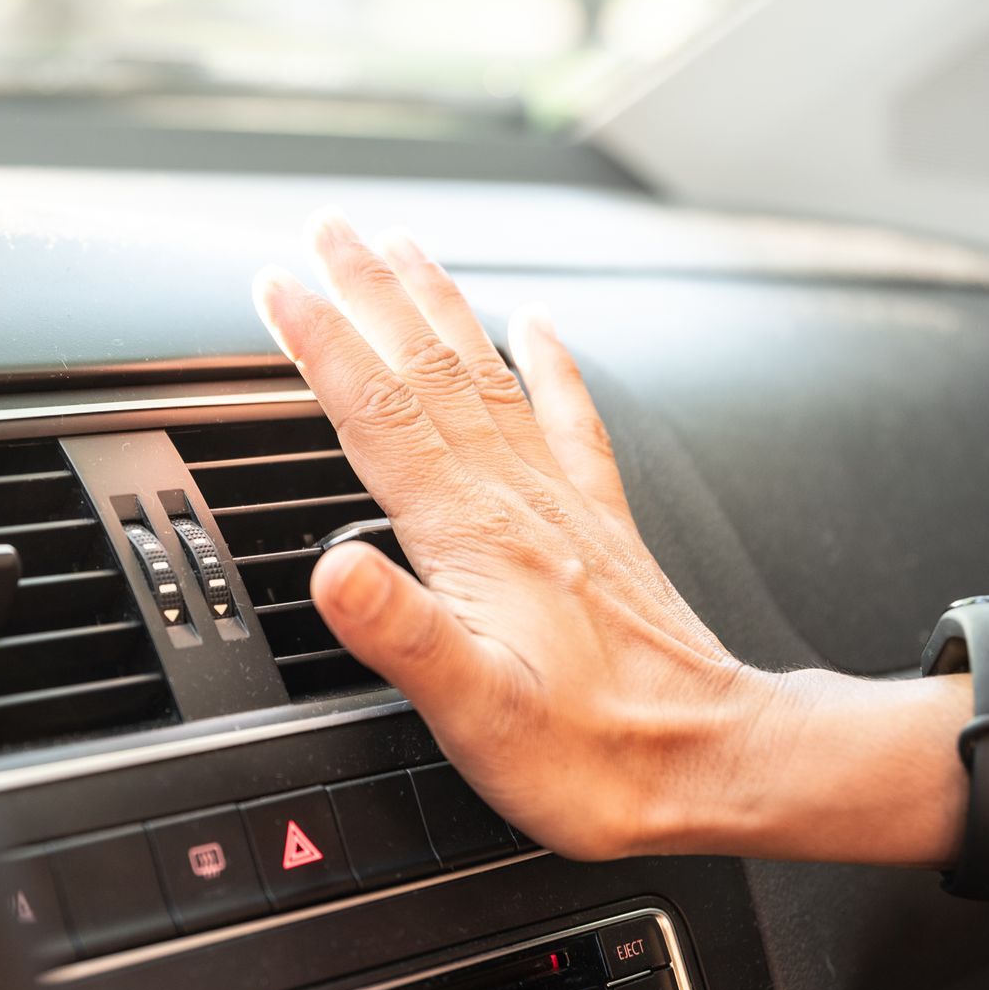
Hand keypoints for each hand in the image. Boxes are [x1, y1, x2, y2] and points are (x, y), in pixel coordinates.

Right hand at [252, 214, 786, 859]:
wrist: (712, 763)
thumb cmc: (594, 755)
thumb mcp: (478, 713)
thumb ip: (402, 634)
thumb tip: (331, 570)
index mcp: (475, 534)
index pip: (377, 412)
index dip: (319, 343)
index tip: (276, 285)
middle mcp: (517, 498)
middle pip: (425, 367)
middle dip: (368, 290)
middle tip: (327, 226)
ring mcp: (560, 502)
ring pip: (484, 372)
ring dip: (436, 303)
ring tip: (402, 246)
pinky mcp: (597, 522)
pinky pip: (567, 415)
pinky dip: (549, 360)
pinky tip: (538, 324)